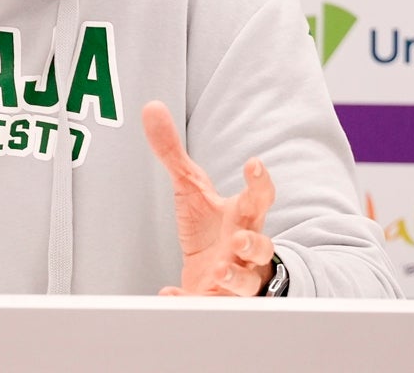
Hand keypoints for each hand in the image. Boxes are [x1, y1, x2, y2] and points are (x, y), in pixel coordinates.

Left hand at [142, 100, 276, 295]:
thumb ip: (171, 151)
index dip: (259, 181)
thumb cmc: (211, 226)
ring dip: (232, 276)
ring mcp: (237, 278)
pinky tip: (169, 293)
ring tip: (216, 270)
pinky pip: (208, 305)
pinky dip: (187, 301)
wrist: (217, 274)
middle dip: (254, 242)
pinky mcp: (219, 302)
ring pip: (245, 281)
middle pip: (262, 246)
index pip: (259, 197)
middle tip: (240, 238)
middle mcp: (246, 248)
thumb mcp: (190, 187)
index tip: (254, 164)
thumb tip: (151, 107)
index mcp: (242, 216)